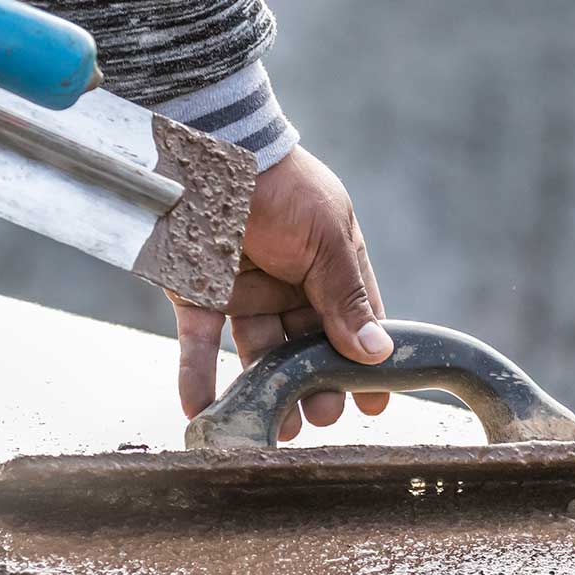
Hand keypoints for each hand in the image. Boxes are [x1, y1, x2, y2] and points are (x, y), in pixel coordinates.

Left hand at [174, 147, 390, 439]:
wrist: (206, 147)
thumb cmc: (280, 184)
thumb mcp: (325, 238)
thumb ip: (346, 297)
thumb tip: (379, 352)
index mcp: (329, 264)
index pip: (354, 323)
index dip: (365, 363)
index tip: (374, 405)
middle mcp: (289, 283)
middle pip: (307, 347)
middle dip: (315, 385)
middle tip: (319, 418)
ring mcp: (244, 291)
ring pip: (258, 354)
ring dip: (265, 392)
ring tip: (273, 427)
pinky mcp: (196, 293)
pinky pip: (199, 342)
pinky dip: (197, 376)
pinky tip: (201, 411)